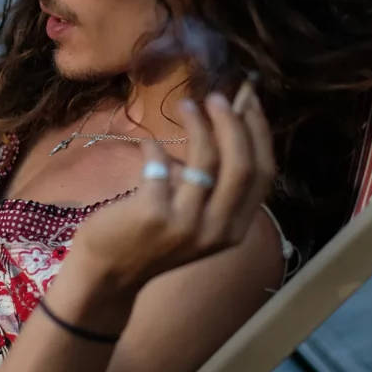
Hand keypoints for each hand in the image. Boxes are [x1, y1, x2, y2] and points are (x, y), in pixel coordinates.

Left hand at [71, 91, 275, 295]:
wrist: (108, 275)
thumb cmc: (152, 240)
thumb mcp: (198, 222)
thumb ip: (214, 189)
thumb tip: (224, 127)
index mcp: (234, 229)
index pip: (263, 175)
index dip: (260, 134)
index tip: (250, 104)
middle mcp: (217, 229)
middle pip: (242, 165)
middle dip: (233, 124)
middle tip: (217, 97)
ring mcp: (186, 223)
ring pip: (207, 159)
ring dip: (198, 124)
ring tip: (187, 105)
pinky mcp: (153, 212)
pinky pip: (161, 164)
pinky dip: (154, 146)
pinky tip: (148, 143)